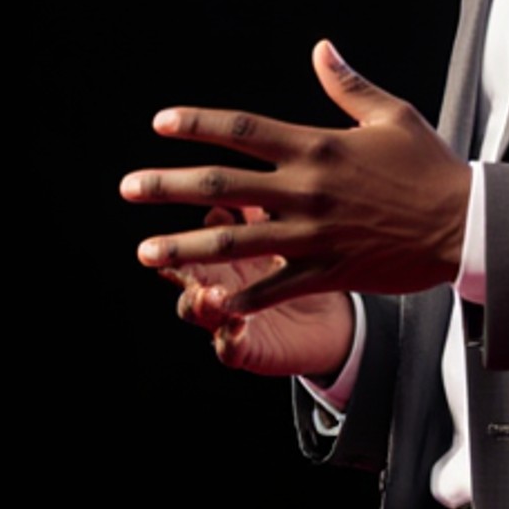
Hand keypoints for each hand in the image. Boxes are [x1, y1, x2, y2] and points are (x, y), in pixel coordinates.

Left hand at [122, 41, 470, 317]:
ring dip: (185, 245)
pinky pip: (274, 286)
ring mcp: (314, 233)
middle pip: (222, 185)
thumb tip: (321, 48)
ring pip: (235, 241)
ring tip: (146, 251)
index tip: (160, 123)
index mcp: (318, 146)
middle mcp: (307, 189)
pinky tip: (208, 301)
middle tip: (128, 188)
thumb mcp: (392, 115)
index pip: (243, 130)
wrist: (466, 223)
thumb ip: (348, 85)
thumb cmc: (431, 167)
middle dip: (168, 187)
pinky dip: (241, 296)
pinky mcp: (329, 271)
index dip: (197, 125)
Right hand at [155, 205, 357, 375]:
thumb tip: (274, 161)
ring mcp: (226, 314)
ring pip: (195, 307)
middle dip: (174, 254)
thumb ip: (277, 205)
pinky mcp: (244, 348)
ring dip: (199, 299)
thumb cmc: (310, 266)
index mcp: (235, 245)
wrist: (333, 326)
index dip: (214, 217)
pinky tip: (234, 329)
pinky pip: (229, 347)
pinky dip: (227, 340)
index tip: (220, 210)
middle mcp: (221, 278)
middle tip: (176, 248)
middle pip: (187, 263)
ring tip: (209, 293)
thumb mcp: (295, 233)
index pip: (215, 226)